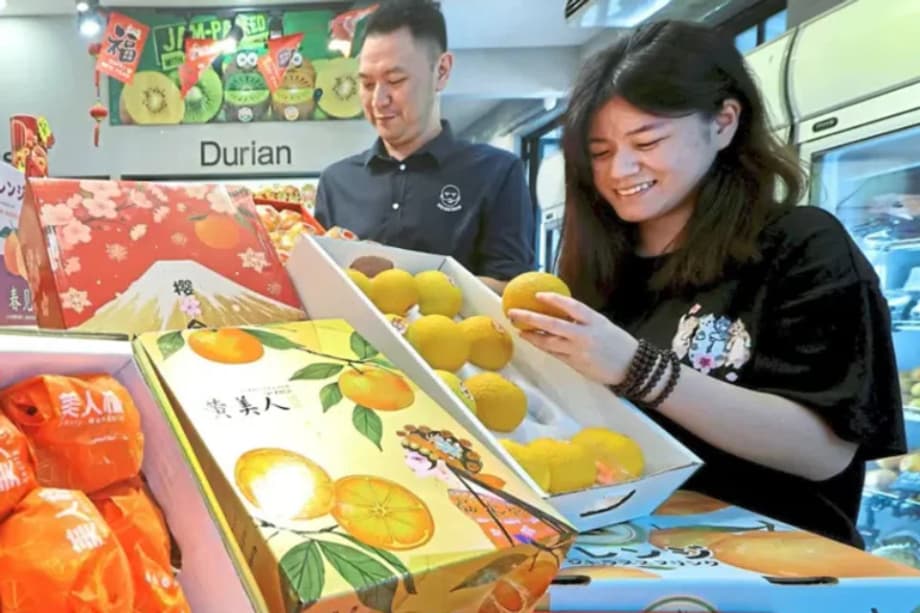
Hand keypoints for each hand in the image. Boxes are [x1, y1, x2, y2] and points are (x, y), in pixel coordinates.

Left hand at [507, 293, 638, 385]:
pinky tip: (532, 341)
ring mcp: (579, 351)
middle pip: (552, 325)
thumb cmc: (618, 343)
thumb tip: (560, 311)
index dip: (553, 300)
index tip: (537, 295)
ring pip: (549, 342)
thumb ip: (583, 319)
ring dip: (532, 335)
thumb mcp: (603, 325)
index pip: (571, 306)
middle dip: (530, 317)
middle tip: (514, 312)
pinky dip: (542, 346)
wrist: (633, 367)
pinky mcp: (576, 364)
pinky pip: (555, 354)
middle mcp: (585, 334)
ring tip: (518, 328)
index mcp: (594, 320)